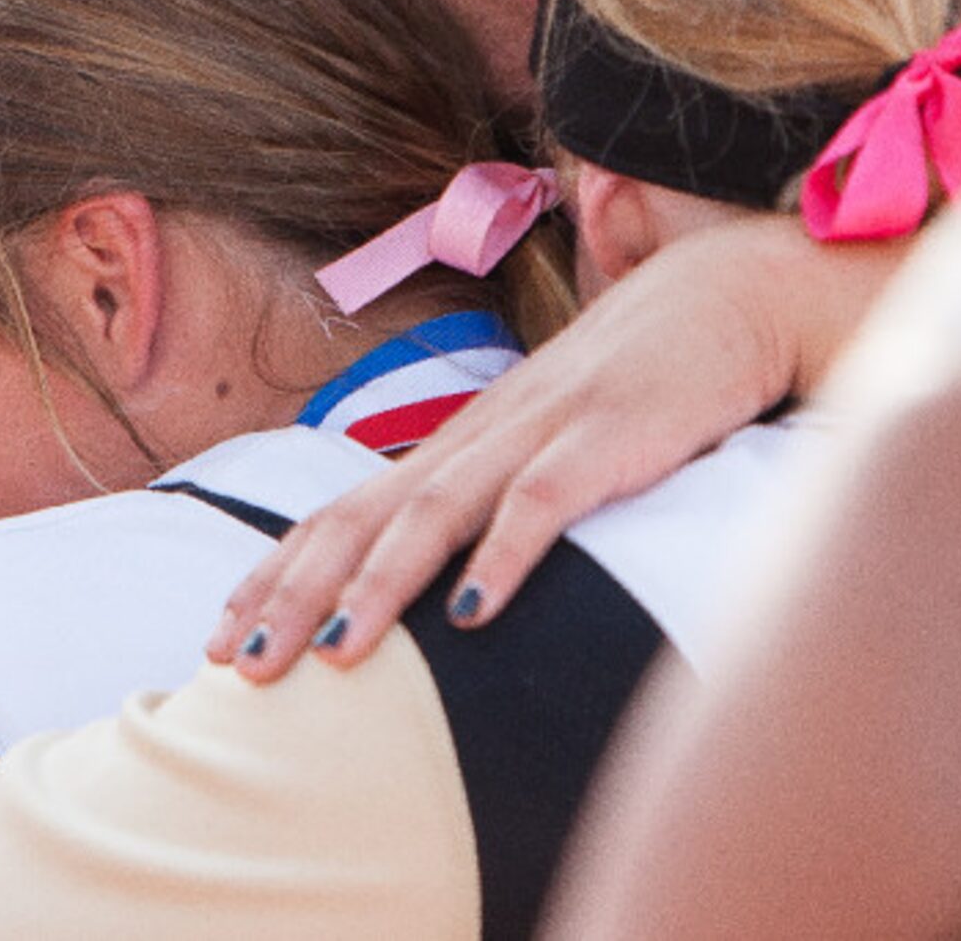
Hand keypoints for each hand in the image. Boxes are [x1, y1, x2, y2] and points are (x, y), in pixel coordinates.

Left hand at [207, 219, 891, 681]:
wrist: (737, 290)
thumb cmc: (649, 375)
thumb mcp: (562, 436)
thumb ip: (506, 492)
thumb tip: (451, 576)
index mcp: (468, 437)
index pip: (348, 507)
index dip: (281, 571)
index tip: (223, 634)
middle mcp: (486, 430)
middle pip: (367, 515)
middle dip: (294, 593)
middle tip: (236, 669)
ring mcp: (544, 427)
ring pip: (437, 511)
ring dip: (378, 585)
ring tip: (331, 656)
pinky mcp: (611, 435)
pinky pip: (545, 501)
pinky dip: (504, 556)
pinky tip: (471, 615)